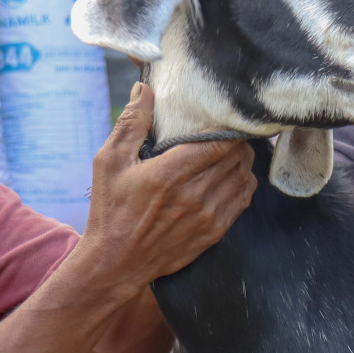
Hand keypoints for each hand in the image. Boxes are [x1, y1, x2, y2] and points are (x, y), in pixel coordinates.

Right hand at [77, 84, 256, 294]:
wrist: (116, 263)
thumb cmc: (110, 211)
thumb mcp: (109, 162)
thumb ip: (131, 124)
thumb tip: (145, 89)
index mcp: (170, 173)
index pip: (219, 141)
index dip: (228, 127)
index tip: (222, 118)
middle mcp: (194, 194)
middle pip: (236, 156)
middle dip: (235, 140)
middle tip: (228, 131)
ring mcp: (208, 215)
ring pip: (244, 176)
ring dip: (241, 160)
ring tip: (230, 151)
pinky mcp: (214, 232)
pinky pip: (243, 199)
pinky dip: (243, 183)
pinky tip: (230, 176)